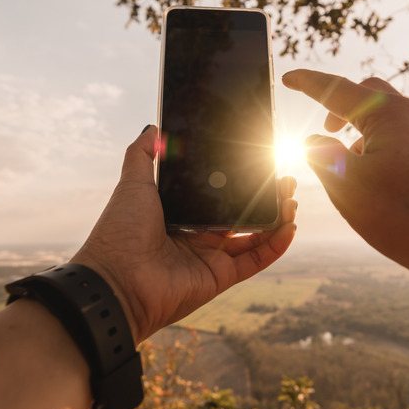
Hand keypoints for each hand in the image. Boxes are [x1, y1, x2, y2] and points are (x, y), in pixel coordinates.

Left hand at [71, 125, 297, 343]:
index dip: (240, 181)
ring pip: (254, 236)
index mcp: (179, 213)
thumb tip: (153, 128)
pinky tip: (290, 226)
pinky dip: (276, 246)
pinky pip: (255, 260)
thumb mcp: (132, 185)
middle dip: (265, 197)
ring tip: (292, 198)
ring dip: (276, 219)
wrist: (116, 280)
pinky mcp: (221, 277)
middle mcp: (197, 236)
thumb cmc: (119, 233)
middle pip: (241, 214)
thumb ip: (143, 155)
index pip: (218, 195)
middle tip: (284, 180)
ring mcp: (210, 257)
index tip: (259, 163)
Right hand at [281, 69, 408, 299]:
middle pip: (368, 95)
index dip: (308, 84)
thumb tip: (314, 141)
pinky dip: (381, 153)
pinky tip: (378, 188)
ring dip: (361, 136)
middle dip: (340, 107)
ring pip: (388, 122)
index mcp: (385, 112)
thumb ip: (322, 157)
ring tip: (349, 171)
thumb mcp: (347, 186)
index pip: (336, 90)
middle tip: (324, 128)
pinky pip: (404, 144)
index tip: (288, 78)